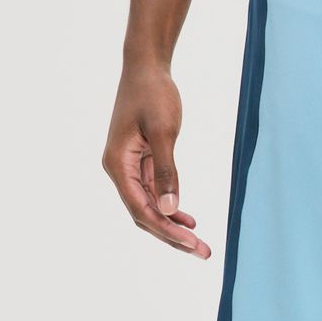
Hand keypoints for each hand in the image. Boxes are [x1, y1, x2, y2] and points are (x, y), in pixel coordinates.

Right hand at [102, 63, 210, 258]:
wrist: (146, 67)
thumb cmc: (153, 94)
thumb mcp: (164, 132)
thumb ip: (167, 171)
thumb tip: (171, 209)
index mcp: (118, 165)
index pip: (141, 209)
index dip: (167, 230)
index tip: (193, 244)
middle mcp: (119, 170)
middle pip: (144, 215)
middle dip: (173, 237)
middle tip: (203, 253)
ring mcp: (129, 168)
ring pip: (150, 208)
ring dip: (174, 227)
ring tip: (200, 245)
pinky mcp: (141, 163)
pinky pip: (155, 194)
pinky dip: (172, 209)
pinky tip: (189, 221)